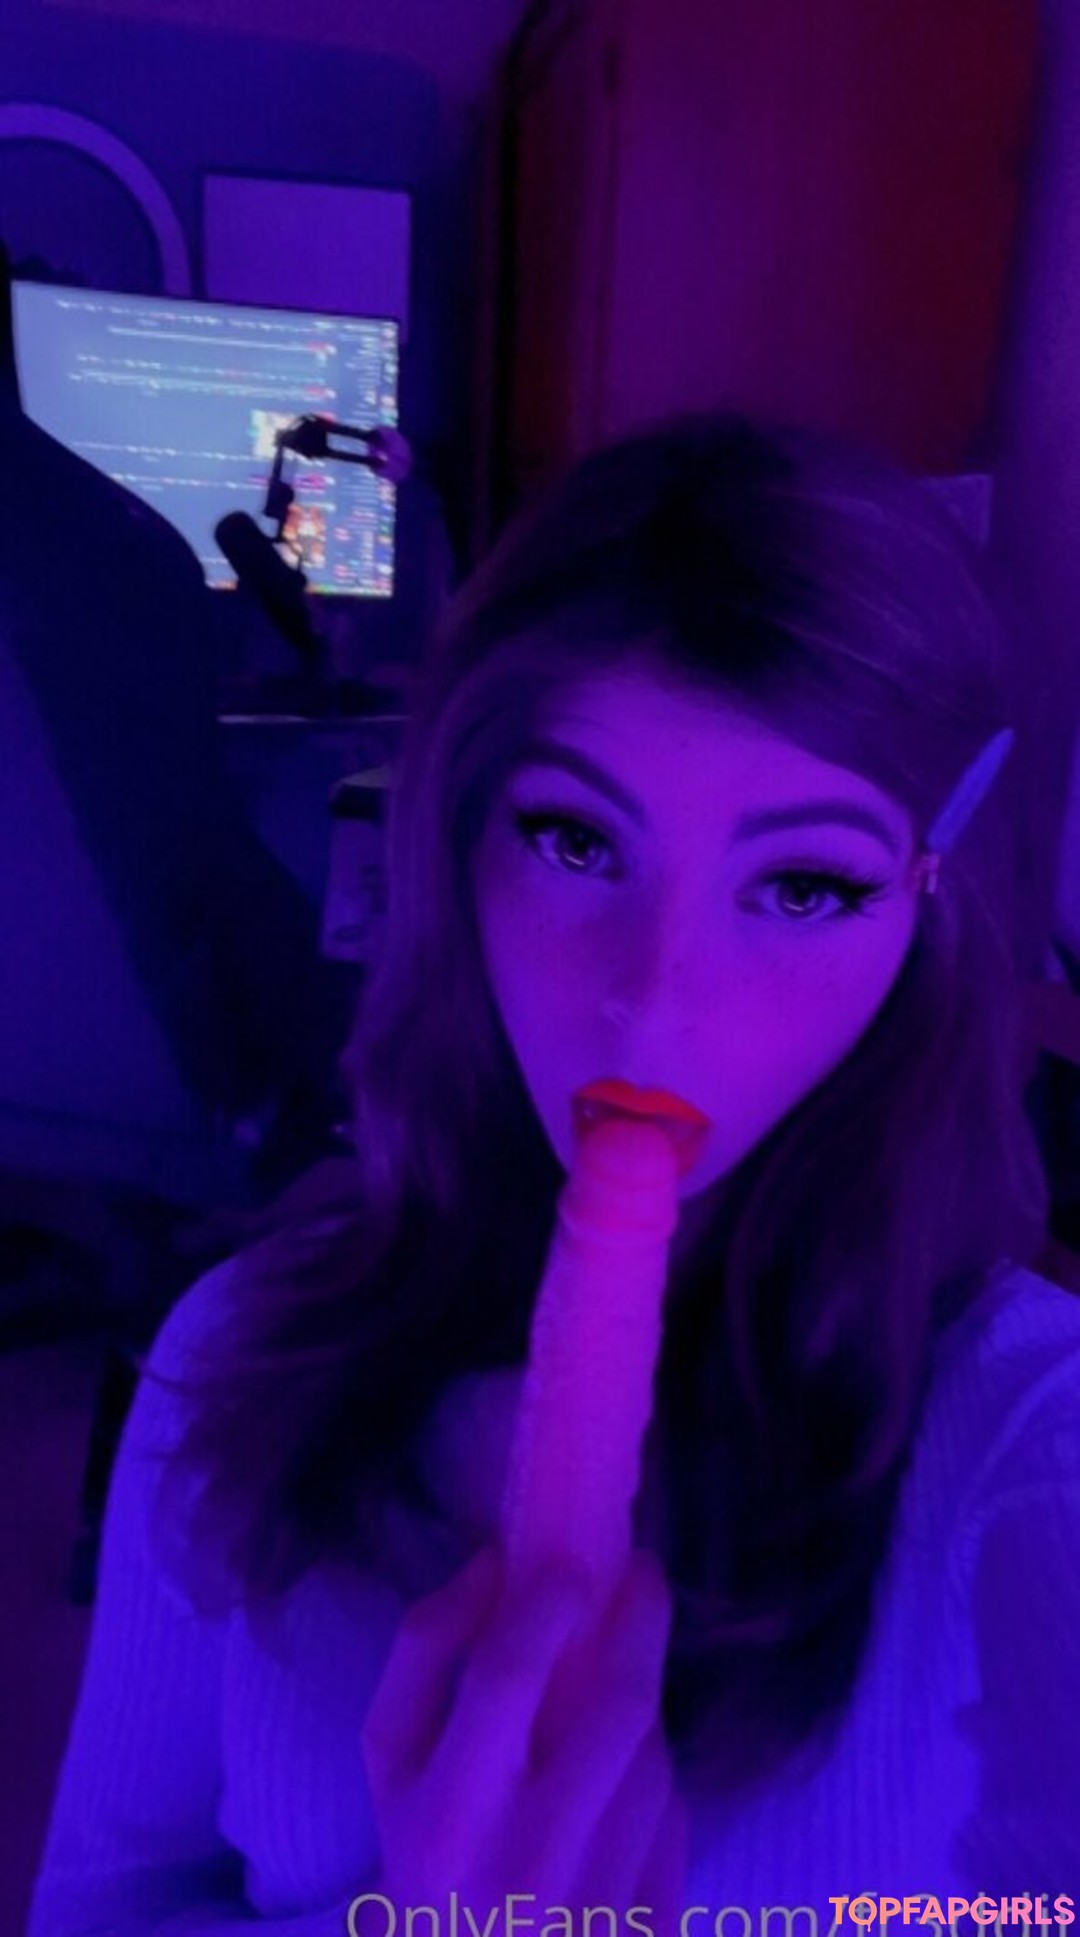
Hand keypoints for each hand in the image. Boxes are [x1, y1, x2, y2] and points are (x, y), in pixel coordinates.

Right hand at [358, 1541, 688, 1931]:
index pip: (509, 1677)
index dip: (548, 1602)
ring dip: (639, 1711)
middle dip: (640, 1622)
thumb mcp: (393, 1771)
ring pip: (652, 1761)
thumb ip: (424, 1659)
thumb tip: (492, 1566)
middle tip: (641, 1577)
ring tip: (609, 1701)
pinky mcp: (651, 1930)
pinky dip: (650, 1784)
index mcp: (449, 1817)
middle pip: (616, 1706)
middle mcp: (528, 1863)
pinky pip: (672, 1821)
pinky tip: (619, 1786)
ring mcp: (599, 1907)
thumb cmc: (425, 1871)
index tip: (575, 1559)